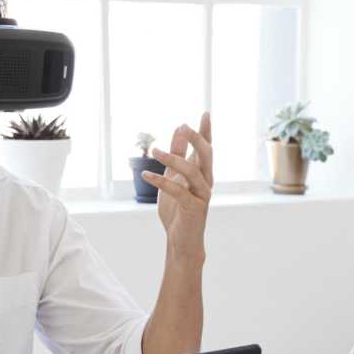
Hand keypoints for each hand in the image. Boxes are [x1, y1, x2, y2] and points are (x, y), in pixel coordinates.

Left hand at [145, 114, 212, 262]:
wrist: (181, 240)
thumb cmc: (178, 208)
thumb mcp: (174, 177)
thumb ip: (177, 156)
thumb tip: (179, 130)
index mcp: (202, 173)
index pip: (207, 148)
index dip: (207, 131)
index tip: (205, 113)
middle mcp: (206, 182)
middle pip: (206, 155)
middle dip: (196, 139)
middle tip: (183, 126)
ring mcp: (202, 195)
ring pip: (192, 171)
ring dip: (173, 159)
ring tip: (155, 151)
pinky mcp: (193, 208)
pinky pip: (178, 190)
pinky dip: (161, 181)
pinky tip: (146, 174)